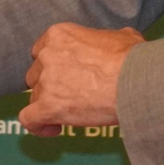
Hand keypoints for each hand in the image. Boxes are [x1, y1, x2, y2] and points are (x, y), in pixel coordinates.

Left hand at [19, 24, 143, 136]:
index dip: (52, 65)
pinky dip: (38, 126)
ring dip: (48, 106)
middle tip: (71, 95)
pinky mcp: (47, 107)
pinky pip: (28, 119)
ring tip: (70, 114)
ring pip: (34, 97)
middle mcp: (47, 55)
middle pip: (36, 75)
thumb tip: (121, 38)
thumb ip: (109, 38)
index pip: (41, 51)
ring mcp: (46, 82)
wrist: (134, 81)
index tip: (67, 76)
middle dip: (50, 86)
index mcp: (59, 35)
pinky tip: (54, 129)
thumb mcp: (122, 36)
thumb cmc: (132, 58)